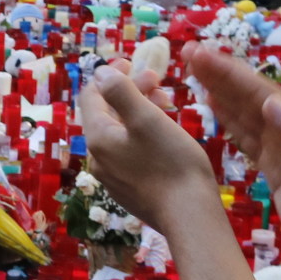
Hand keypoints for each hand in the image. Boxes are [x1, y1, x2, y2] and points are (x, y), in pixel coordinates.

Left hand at [77, 66, 220, 232]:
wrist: (189, 216)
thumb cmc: (171, 162)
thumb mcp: (146, 119)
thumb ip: (121, 92)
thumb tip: (100, 73)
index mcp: (98, 138)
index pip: (91, 96)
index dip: (111, 75)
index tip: (135, 63)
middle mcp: (99, 158)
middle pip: (107, 114)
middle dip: (130, 91)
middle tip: (159, 82)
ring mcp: (114, 177)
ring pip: (121, 133)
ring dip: (140, 111)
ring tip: (167, 104)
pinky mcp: (130, 190)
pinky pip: (130, 152)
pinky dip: (143, 134)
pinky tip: (165, 133)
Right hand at [185, 43, 280, 233]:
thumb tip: (268, 102)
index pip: (258, 91)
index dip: (228, 72)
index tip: (200, 55)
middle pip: (251, 97)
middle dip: (220, 76)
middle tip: (190, 55)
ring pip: (247, 115)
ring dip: (221, 93)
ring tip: (195, 73)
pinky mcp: (279, 170)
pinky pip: (250, 138)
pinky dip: (232, 121)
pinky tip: (214, 107)